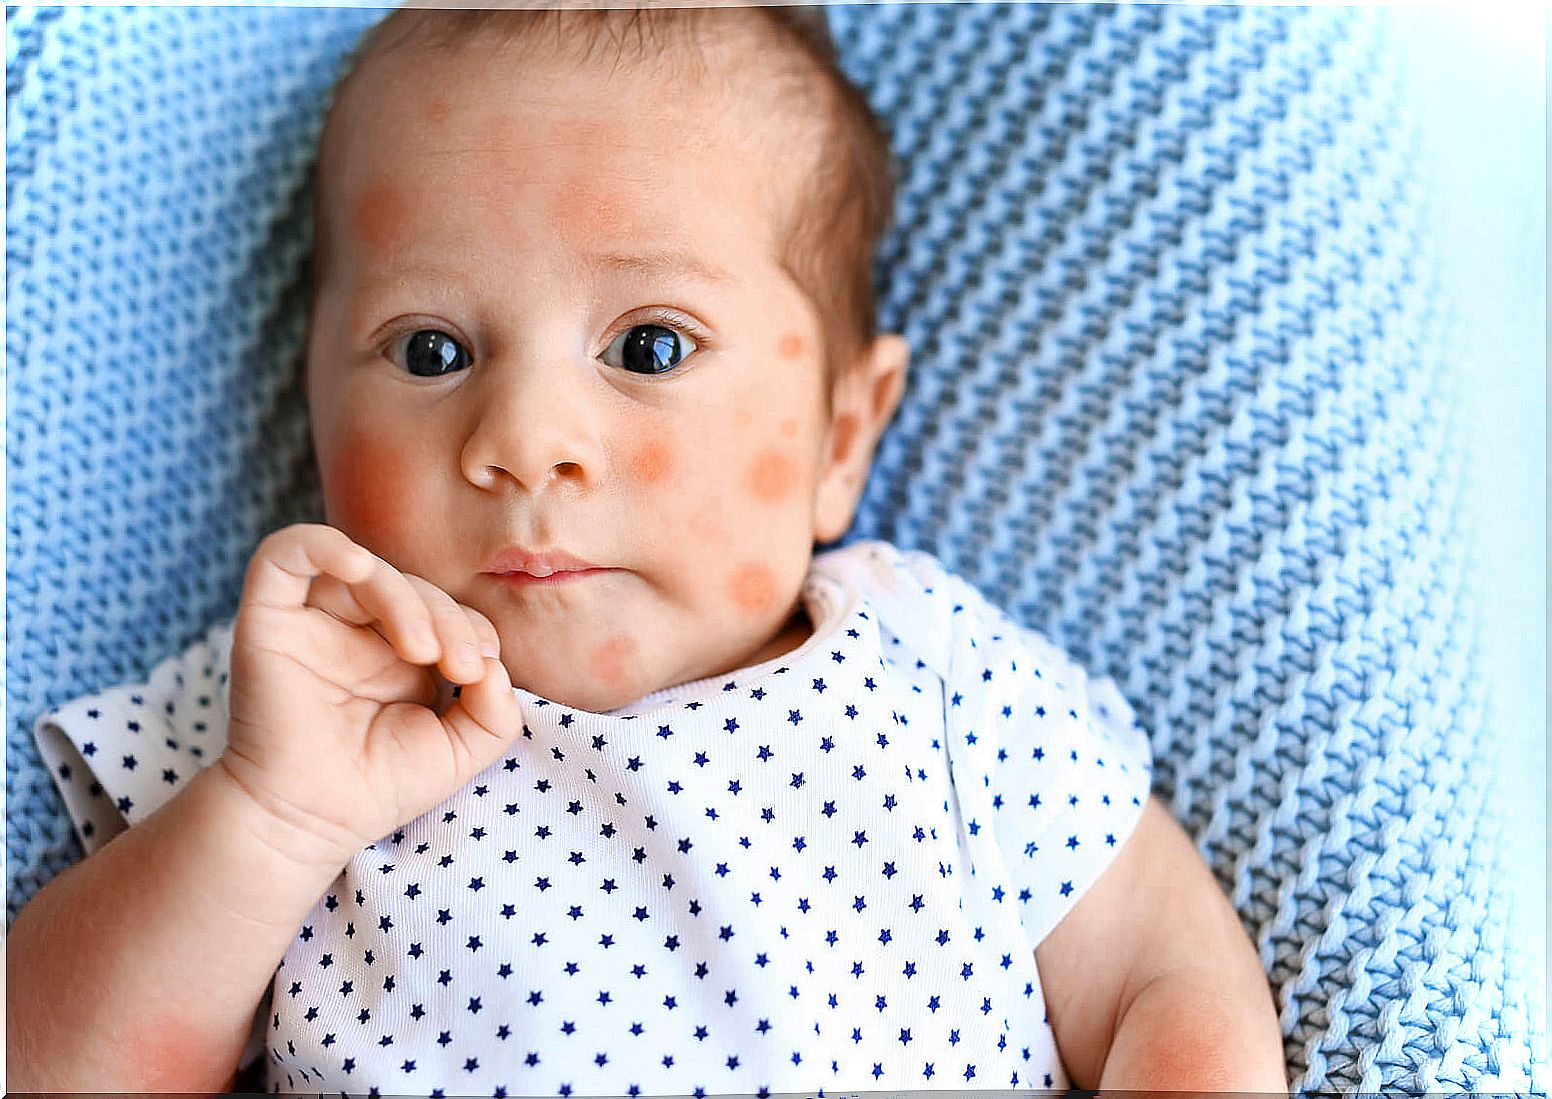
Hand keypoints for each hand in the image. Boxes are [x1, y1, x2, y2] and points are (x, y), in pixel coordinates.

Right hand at [219, 522, 521, 869]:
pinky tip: (358, 565)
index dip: (472, 626)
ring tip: (423, 651)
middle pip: (410, 585)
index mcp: (398, 652)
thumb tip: (497, 665)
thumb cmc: (379, 786)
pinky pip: (282, 555)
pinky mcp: (268, 621)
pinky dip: (321, 545)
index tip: (480, 672)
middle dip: (449, 617)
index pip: (444, 609)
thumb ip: (497, 709)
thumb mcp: (462, 749)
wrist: (308, 822)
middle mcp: (354, 631)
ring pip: (362, 570)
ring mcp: (312, 623)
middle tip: (460, 667)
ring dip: (405, 598)